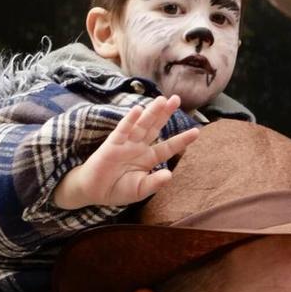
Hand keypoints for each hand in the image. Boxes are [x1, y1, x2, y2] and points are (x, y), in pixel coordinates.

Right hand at [52, 96, 199, 209]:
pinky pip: (122, 130)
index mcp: (149, 158)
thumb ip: (154, 183)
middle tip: (177, 99)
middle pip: (156, 127)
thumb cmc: (118, 190)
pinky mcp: (112, 144)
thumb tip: (169, 175)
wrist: (93, 192)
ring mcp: (126, 143)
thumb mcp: (140, 190)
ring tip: (162, 100)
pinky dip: (129, 120)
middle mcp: (139, 147)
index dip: (182, 139)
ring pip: (142, 124)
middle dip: (166, 113)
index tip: (197, 131)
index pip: (168, 146)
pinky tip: (138, 110)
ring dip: (151, 112)